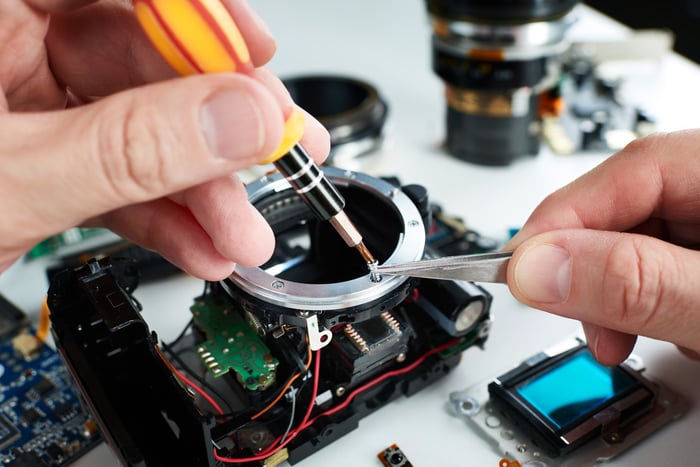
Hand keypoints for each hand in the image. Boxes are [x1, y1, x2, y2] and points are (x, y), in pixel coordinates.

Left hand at [0, 0, 328, 279]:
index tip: (255, 53)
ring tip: (245, 230)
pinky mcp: (44, 163)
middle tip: (279, 149)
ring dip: (201, 188)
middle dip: (219, 121)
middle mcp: (9, 50)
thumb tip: (238, 122)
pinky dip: (162, 215)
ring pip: (140, 128)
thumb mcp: (15, 183)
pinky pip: (116, 176)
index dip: (197, 12)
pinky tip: (202, 243)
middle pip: (144, 59)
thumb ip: (129, 150)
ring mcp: (28, 108)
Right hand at [505, 129, 699, 364]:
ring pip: (640, 240)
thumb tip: (537, 269)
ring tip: (621, 339)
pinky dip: (645, 301)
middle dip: (590, 269)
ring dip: (616, 294)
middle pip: (628, 205)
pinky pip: (663, 263)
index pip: (631, 168)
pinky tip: (660, 328)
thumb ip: (635, 283)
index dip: (562, 219)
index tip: (517, 269)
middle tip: (568, 313)